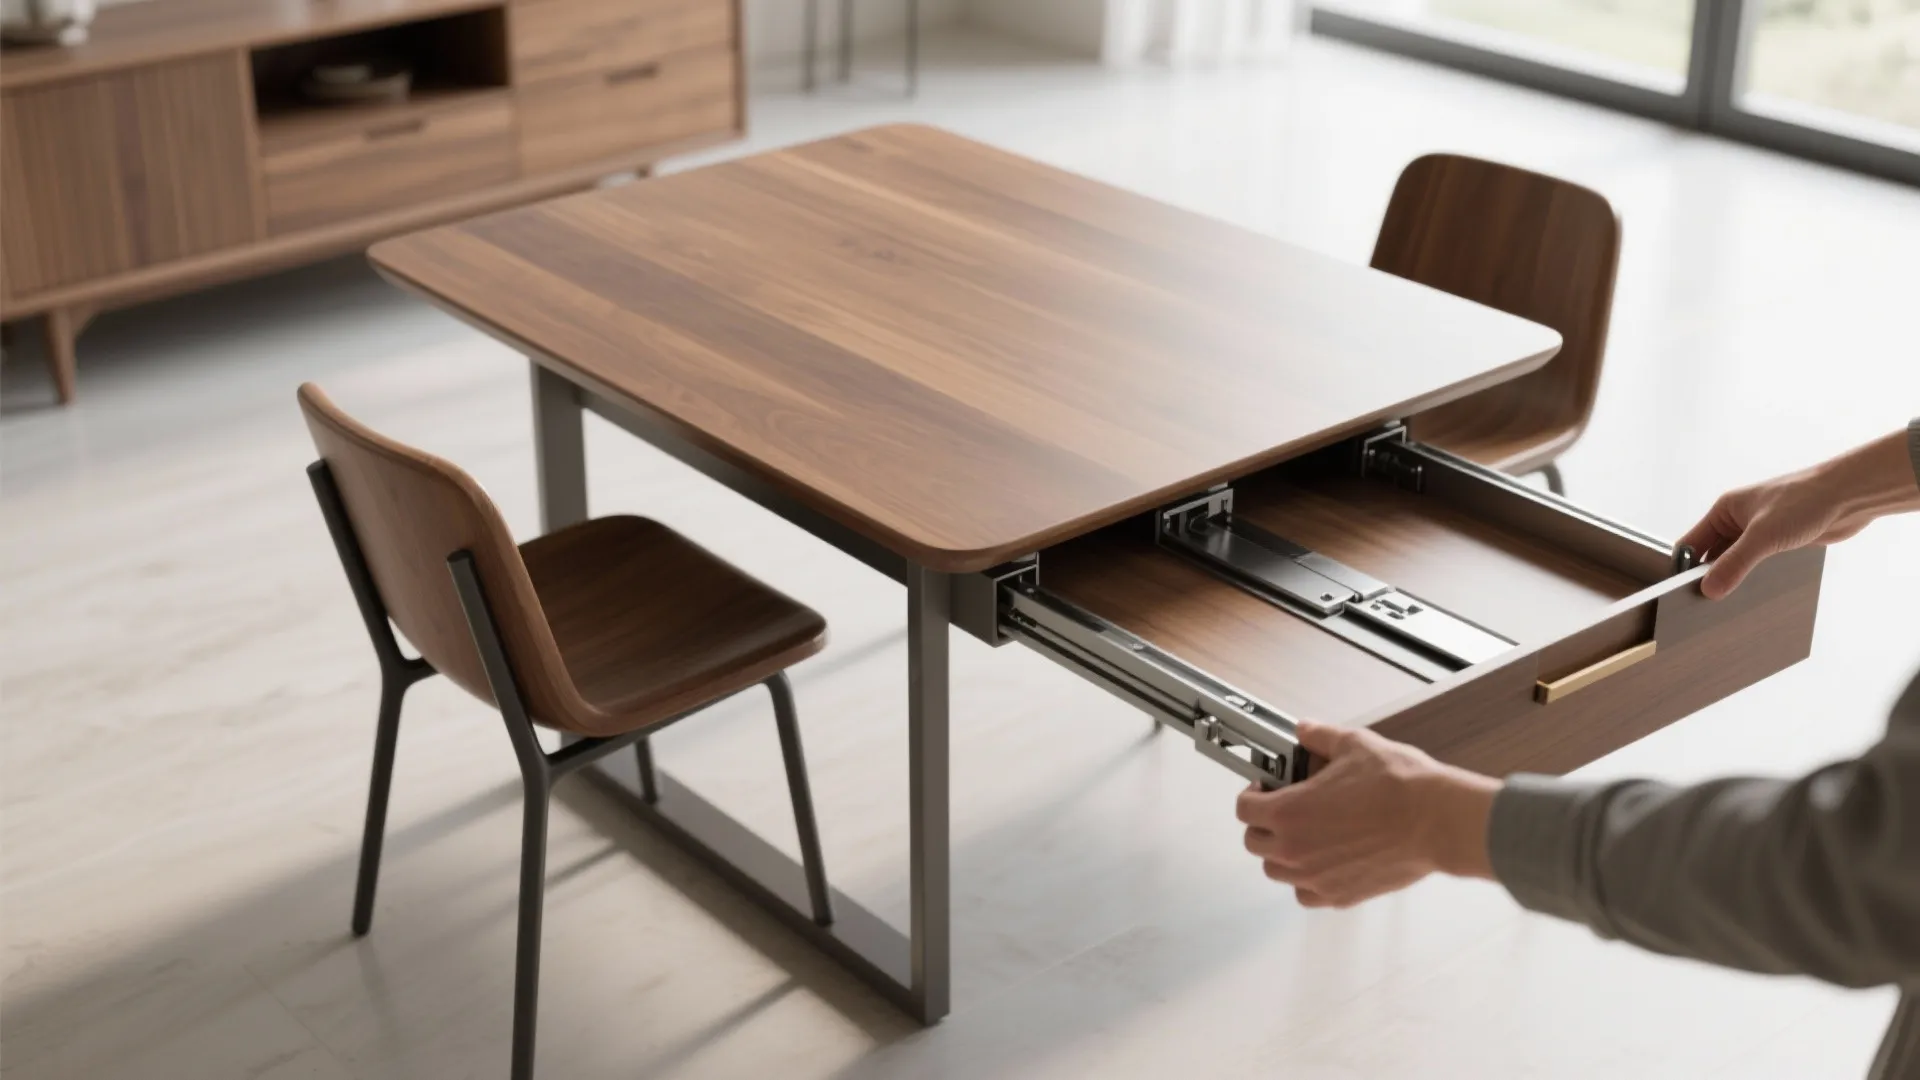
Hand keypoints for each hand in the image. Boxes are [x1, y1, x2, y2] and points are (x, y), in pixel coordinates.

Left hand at [1237, 721, 1497, 908]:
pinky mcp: (1341, 895)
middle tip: (1283, 809)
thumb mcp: (1353, 745)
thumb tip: (1305, 731)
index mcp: (1288, 812)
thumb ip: (1320, 737)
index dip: (1252, 795)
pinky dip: (1307, 881)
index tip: (1265, 788)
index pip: (1244, 809)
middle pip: (1254, 842)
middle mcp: (1295, 850)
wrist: (1437, 821)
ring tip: (1303, 835)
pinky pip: (1307, 895)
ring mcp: (1316, 877)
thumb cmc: (1399, 787)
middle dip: (1263, 823)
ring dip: (1281, 854)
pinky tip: (1322, 862)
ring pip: (1277, 871)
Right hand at [1680, 429, 1919, 599]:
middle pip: (1712, 555)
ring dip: (1735, 578)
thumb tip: (1708, 591)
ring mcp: (1759, 531)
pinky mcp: (1780, 542)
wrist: (1849, 495)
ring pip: (1737, 561)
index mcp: (1725, 510)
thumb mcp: (1763, 536)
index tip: (1681, 592)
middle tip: (1705, 605)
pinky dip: (1754, 578)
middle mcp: (1738, 520)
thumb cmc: (1804, 502)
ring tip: (1730, 604)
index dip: (1684, 567)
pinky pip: (1758, 564)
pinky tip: (1755, 594)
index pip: (1692, 543)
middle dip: (1710, 577)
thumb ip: (1734, 564)